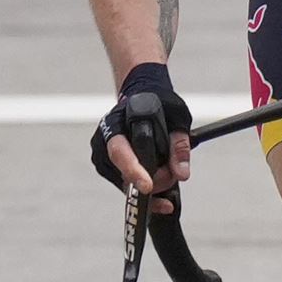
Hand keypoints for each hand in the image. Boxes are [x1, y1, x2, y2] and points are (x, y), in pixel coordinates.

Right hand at [89, 64, 192, 215]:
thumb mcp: (178, 117)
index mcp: (116, 122)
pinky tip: (154, 172)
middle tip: (173, 175)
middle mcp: (103, 140)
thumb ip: (180, 145)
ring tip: (166, 168)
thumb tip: (181, 173)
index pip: (120, 152)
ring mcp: (101, 154)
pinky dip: (141, 182)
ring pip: (125, 182)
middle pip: (124, 173)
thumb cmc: (160, 104)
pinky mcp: (105, 165)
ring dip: (149, 182)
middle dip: (152, 180)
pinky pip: (124, 183)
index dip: (134, 171)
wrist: (144, 95)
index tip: (147, 186)